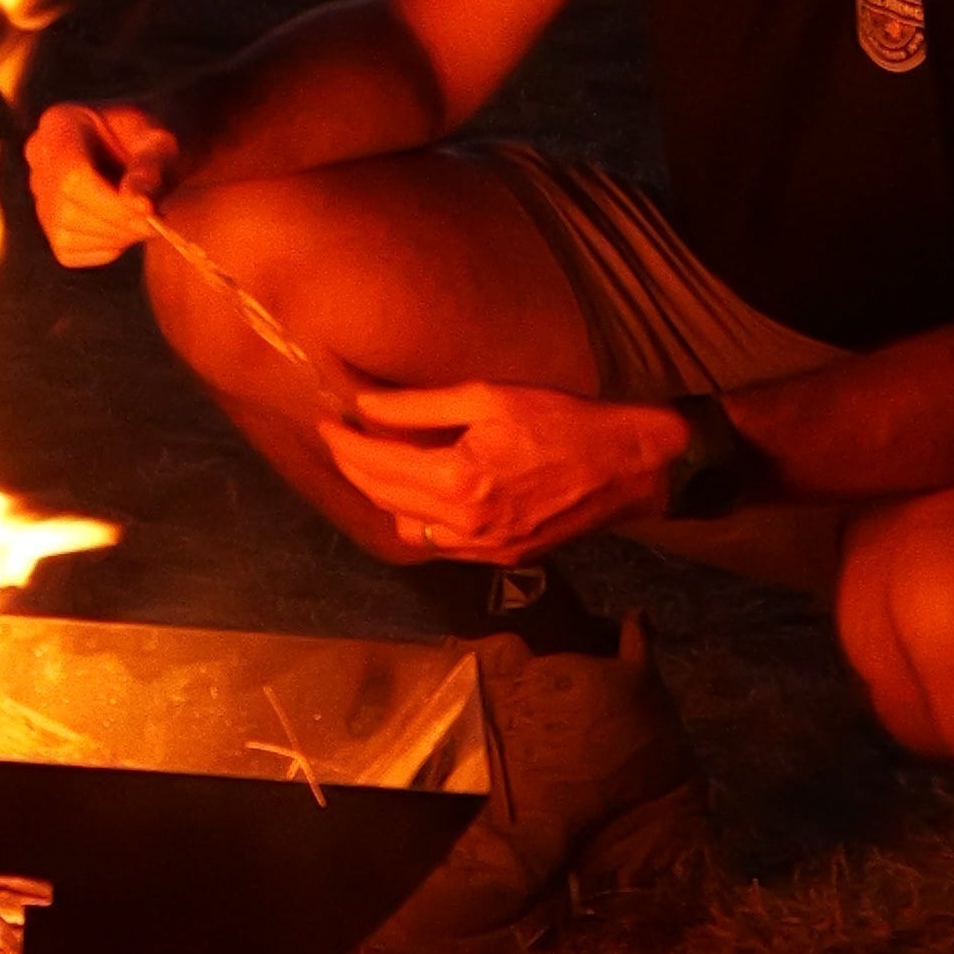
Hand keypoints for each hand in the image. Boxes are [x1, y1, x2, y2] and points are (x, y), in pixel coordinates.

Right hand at [29, 99, 183, 269]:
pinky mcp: (47, 221)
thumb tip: (139, 205)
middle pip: (66, 208)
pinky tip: (123, 227)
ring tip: (144, 221)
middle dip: (117, 224)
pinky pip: (69, 250)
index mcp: (60, 123)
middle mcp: (38, 155)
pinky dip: (104, 248)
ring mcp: (37, 190)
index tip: (151, 213)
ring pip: (65, 233)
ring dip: (114, 238)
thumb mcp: (160, 143)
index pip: (71, 176)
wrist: (147, 152)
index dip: (111, 203)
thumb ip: (150, 168)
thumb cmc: (154, 141)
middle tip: (156, 222)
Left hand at [324, 379, 687, 564]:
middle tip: (341, 439)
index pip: (377, 466)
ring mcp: (485, 548)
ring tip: (377, 462)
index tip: (326, 423)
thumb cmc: (562, 421)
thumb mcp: (487, 397)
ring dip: (383, 498)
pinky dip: (419, 519)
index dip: (343, 443)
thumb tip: (364, 405)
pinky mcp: (502, 557)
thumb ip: (418, 407)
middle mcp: (467, 523)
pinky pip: (441, 545)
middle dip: (353, 468)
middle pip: (383, 499)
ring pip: (407, 530)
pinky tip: (419, 490)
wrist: (627, 465)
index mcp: (459, 481)